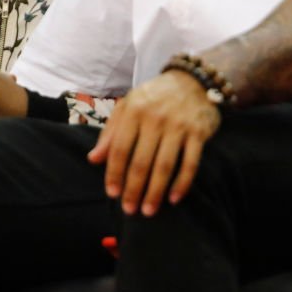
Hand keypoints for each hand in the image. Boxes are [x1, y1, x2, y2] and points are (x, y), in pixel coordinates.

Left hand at [87, 70, 220, 217]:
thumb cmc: (155, 97)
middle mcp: (155, 118)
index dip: (114, 173)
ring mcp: (178, 126)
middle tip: (129, 210)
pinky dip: (182, 184)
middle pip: (141, 161)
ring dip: (155, 192)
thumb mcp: (128, 106)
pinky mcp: (198, 133)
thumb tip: (93, 160)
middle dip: (134, 189)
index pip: (120, 148)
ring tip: (148, 211)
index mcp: (134, 111)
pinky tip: (174, 199)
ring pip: (164, 166)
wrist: (193, 81)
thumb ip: (110, 133)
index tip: (112, 194)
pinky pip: (190, 164)